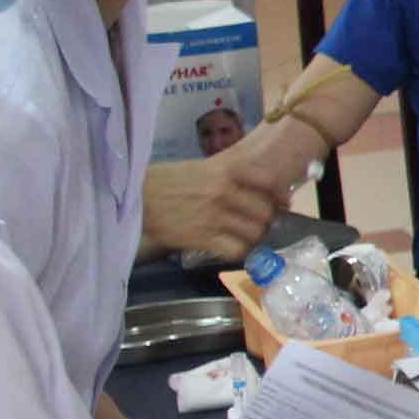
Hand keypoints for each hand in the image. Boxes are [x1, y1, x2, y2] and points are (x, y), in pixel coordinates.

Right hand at [144, 156, 284, 263]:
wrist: (136, 197)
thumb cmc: (165, 180)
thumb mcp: (199, 167)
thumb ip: (227, 173)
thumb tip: (255, 185)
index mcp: (224, 170)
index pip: (267, 181)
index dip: (278, 194)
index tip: (281, 202)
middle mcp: (224, 191)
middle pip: (264, 212)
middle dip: (264, 220)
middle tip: (257, 223)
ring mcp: (215, 216)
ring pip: (254, 232)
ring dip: (251, 237)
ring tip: (241, 235)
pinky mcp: (203, 238)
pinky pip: (236, 250)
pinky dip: (237, 251)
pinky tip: (228, 247)